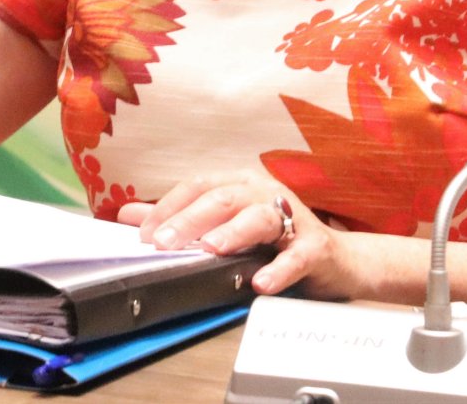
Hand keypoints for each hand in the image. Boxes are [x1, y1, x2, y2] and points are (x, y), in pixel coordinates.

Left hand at [115, 171, 342, 296]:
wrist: (339, 260)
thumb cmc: (276, 240)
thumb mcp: (225, 226)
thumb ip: (179, 220)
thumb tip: (128, 216)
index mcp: (238, 183)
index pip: (196, 188)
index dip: (168, 208)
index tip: (144, 234)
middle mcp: (263, 192)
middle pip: (221, 199)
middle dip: (189, 220)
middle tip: (163, 242)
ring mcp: (292, 217)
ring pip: (258, 218)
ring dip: (233, 233)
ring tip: (212, 249)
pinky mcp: (317, 246)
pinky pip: (296, 256)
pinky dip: (279, 269)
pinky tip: (262, 282)